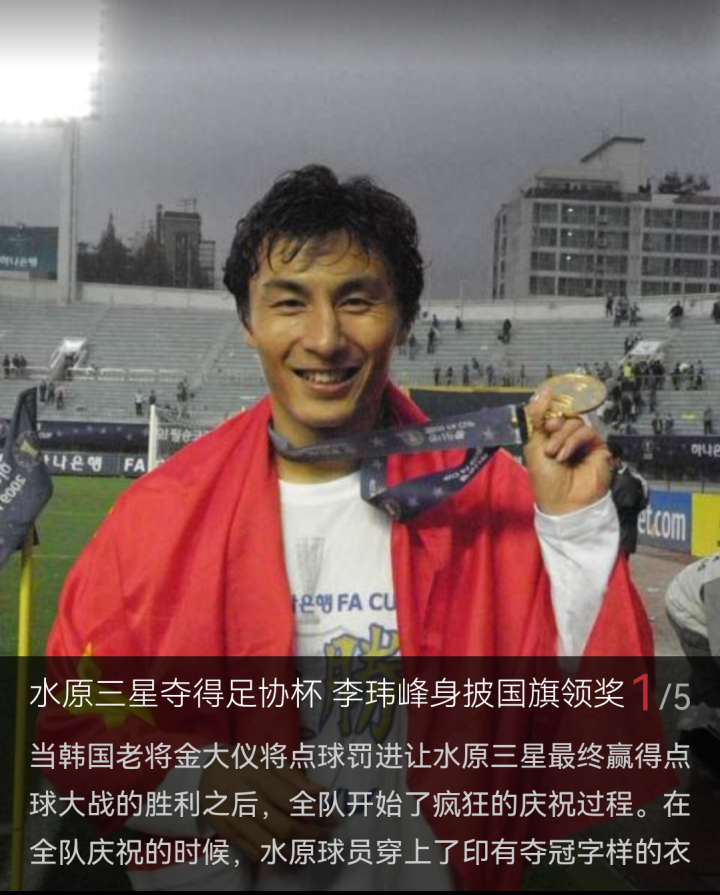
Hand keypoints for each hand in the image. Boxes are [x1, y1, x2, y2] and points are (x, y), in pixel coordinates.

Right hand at [200, 760, 334, 861]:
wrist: (204, 773)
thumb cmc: (243, 762)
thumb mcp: (267, 757)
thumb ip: (294, 775)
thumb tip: (320, 791)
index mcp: (257, 775)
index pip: (292, 801)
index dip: (316, 812)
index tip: (332, 816)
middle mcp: (245, 799)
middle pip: (284, 828)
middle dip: (311, 835)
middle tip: (326, 834)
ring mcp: (235, 820)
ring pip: (271, 846)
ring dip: (297, 851)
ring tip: (312, 847)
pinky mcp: (228, 834)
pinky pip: (256, 853)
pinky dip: (277, 856)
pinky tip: (291, 851)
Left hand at [523, 386, 610, 514]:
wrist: (563, 501)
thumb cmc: (545, 478)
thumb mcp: (534, 445)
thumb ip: (537, 418)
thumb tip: (543, 390)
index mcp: (550, 436)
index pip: (552, 412)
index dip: (548, 407)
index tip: (543, 406)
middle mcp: (567, 436)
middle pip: (564, 414)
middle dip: (554, 421)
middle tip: (548, 431)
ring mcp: (583, 441)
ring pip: (575, 421)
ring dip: (562, 435)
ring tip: (554, 453)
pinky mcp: (598, 446)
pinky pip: (586, 431)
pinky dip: (573, 440)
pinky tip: (564, 455)